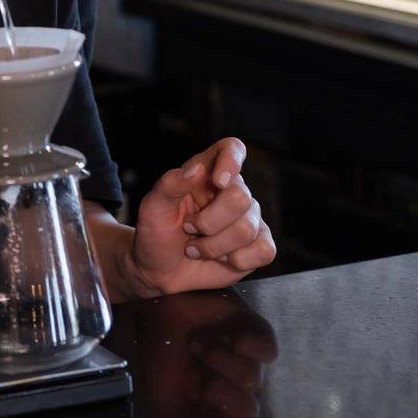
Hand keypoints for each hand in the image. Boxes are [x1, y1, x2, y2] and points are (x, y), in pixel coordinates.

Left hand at [121, 137, 276, 297]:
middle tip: (188, 228)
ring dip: (213, 246)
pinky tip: (221, 258)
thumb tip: (197, 169)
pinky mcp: (259, 245)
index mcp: (207, 171)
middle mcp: (233, 191)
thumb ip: (171, 184)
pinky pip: (265, 250)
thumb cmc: (157, 232)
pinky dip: (237, 260)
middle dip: (208, 223)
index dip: (231, 160)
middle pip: (240, 197)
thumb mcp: (153, 206)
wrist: (161, 269)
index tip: (218, 182)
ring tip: (196, 247)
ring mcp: (249, 218)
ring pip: (247, 229)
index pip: (232, 149)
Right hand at [132, 289, 279, 417]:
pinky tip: (229, 337)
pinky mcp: (256, 333)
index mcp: (216, 415)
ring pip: (251, 378)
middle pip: (248, 413)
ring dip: (218, 360)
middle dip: (218, 394)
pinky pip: (268, 350)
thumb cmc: (161, 356)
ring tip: (195, 344)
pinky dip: (248, 345)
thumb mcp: (165, 404)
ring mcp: (250, 363)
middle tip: (193, 375)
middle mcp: (237, 393)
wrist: (157, 309)